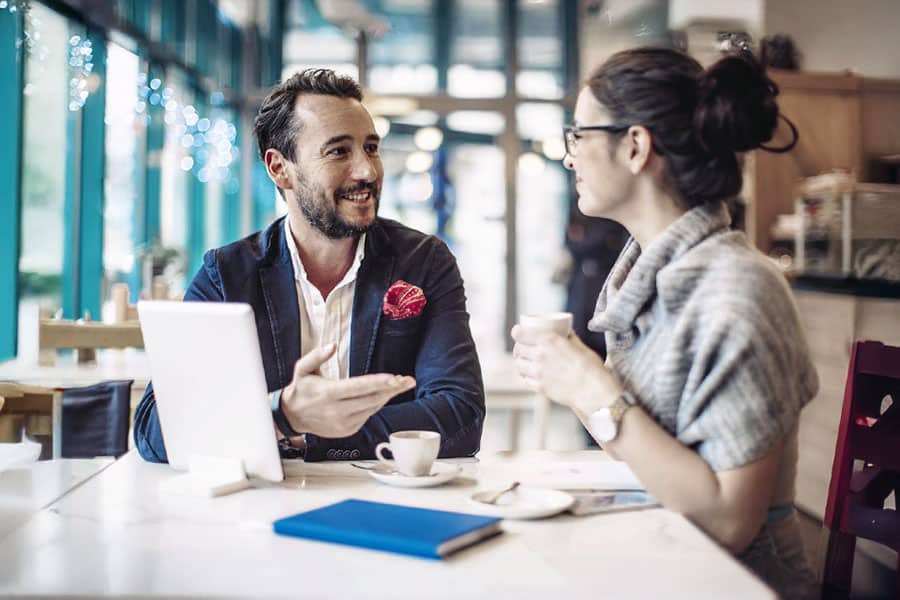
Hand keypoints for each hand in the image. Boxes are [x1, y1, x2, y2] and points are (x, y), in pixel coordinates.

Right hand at [281, 343, 415, 437]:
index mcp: (328, 394)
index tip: (395, 377)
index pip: (358, 387)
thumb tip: (332, 345)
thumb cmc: (301, 389)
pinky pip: (368, 415)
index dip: (378, 382)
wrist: (292, 416)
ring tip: (402, 384)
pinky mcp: (348, 430)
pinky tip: (385, 394)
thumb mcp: (302, 369)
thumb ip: (316, 355)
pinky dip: (377, 404)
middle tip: (408, 380)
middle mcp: (337, 411)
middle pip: (371, 399)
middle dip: (392, 388)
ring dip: (388, 396)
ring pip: (372, 408)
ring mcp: (343, 423)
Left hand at [510, 325, 621, 417]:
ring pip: (519, 365)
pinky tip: (533, 375)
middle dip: (520, 347)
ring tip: (528, 362)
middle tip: (525, 348)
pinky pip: (526, 380)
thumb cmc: (591, 369)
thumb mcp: (580, 346)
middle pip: (518, 349)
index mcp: (549, 341)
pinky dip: (527, 376)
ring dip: (521, 362)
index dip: (517, 332)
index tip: (518, 332)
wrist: (594, 392)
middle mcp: (540, 355)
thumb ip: (569, 338)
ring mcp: (538, 372)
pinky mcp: (540, 387)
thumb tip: (566, 332)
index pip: (520, 334)